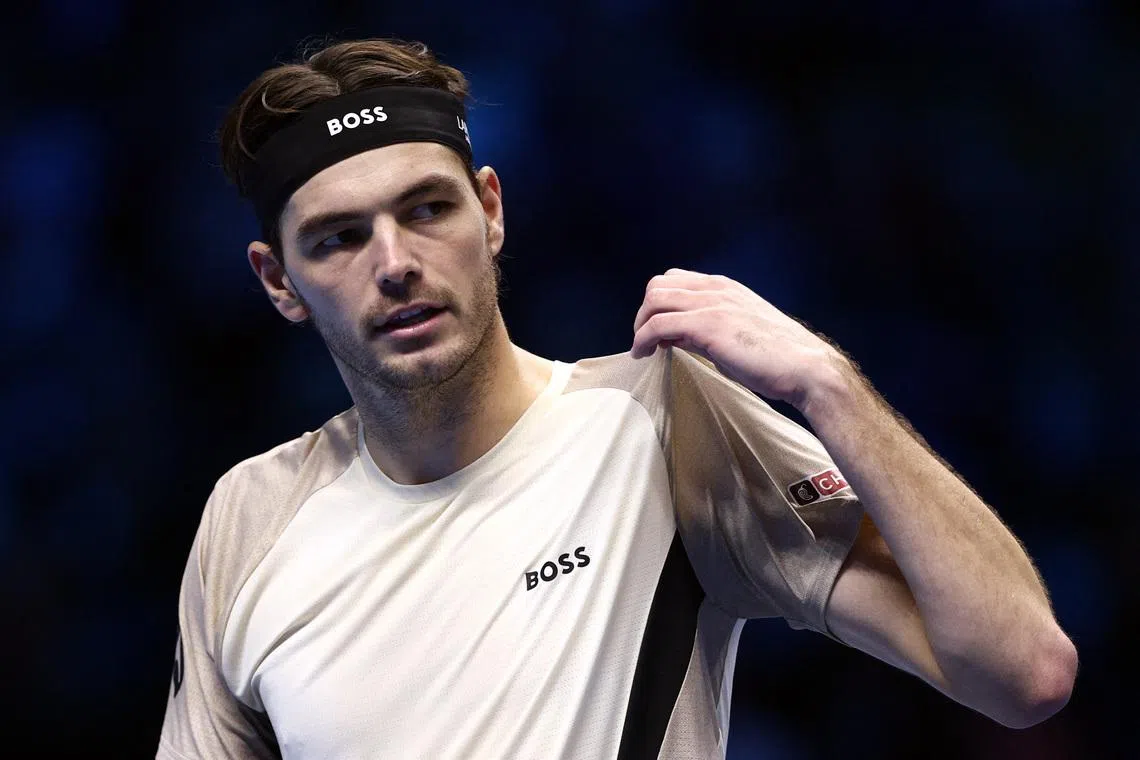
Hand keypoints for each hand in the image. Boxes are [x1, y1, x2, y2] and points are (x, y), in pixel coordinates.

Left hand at [631, 268, 842, 407]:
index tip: (658, 330)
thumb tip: (676, 336)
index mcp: (725, 287)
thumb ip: (706, 328)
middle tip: (646, 340)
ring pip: (654, 300)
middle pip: (658, 285)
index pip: (675, 279)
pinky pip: (658, 325)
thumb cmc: (776, 357)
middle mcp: (715, 289)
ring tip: (642, 349)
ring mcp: (711, 304)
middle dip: (644, 312)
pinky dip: (643, 339)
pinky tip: (645, 354)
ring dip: (640, 325)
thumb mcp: (737, 332)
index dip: (660, 304)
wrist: (806, 368)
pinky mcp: (707, 325)